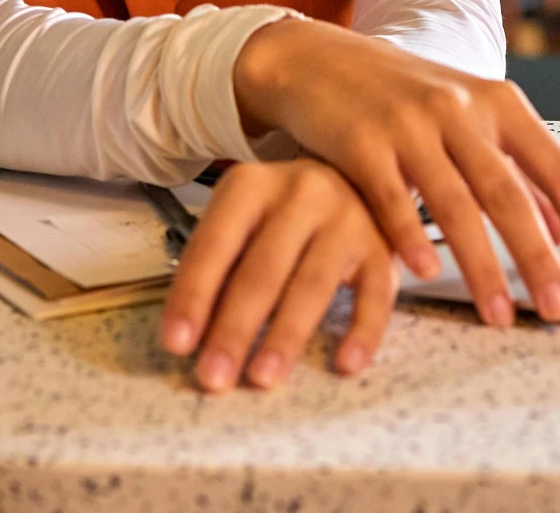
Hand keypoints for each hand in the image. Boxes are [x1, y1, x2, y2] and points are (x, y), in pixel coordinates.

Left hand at [158, 158, 394, 391]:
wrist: (352, 179)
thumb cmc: (279, 216)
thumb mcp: (241, 223)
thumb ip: (217, 269)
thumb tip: (189, 339)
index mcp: (251, 185)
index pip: (215, 244)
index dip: (194, 295)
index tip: (177, 345)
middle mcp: (301, 193)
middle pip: (263, 269)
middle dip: (235, 328)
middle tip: (214, 378)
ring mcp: (347, 217)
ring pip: (313, 284)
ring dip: (286, 335)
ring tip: (263, 379)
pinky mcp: (382, 247)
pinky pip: (375, 294)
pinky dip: (362, 332)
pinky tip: (345, 365)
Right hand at [231, 20, 559, 329]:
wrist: (316, 57)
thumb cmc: (399, 95)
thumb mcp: (465, 117)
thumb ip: (514, 168)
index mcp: (496, 103)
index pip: (557, 167)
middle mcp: (459, 109)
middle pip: (509, 194)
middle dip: (538, 258)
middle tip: (558, 308)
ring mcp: (410, 124)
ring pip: (455, 204)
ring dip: (481, 266)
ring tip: (498, 314)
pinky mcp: (361, 141)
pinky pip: (392, 198)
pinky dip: (411, 238)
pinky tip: (426, 273)